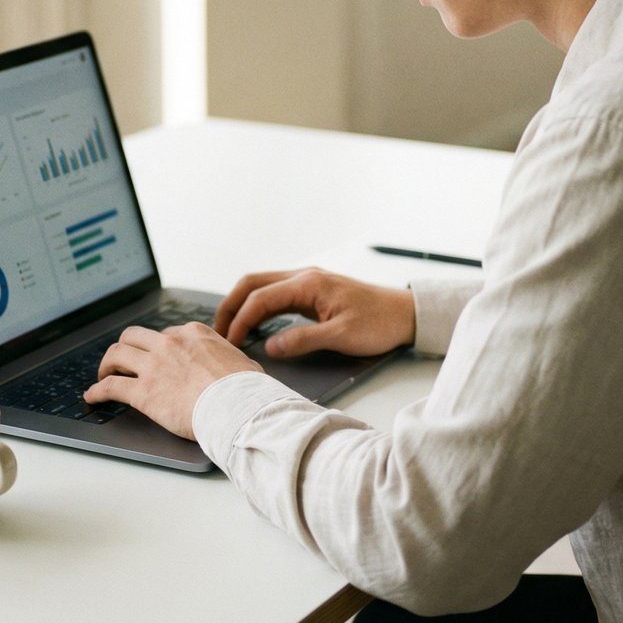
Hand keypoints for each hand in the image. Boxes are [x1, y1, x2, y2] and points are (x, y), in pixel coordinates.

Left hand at [84, 323, 261, 439]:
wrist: (238, 408)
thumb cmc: (246, 389)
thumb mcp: (242, 361)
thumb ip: (228, 358)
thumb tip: (235, 364)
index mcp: (193, 333)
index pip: (165, 334)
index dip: (156, 347)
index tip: (153, 357)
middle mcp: (170, 344)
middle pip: (134, 336)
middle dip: (125, 347)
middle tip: (122, 360)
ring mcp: (154, 366)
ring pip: (117, 354)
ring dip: (107, 364)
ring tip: (103, 374)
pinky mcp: (143, 392)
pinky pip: (111, 387)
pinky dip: (97, 391)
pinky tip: (93, 396)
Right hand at [215, 267, 414, 358]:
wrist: (405, 314)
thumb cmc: (379, 323)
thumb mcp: (342, 337)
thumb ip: (303, 340)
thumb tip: (269, 346)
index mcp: (308, 284)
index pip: (260, 299)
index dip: (240, 321)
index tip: (230, 344)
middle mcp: (304, 276)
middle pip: (252, 283)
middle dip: (231, 305)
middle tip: (217, 332)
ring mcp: (307, 281)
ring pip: (261, 286)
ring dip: (243, 304)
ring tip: (230, 330)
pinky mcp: (312, 291)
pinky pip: (275, 293)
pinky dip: (258, 306)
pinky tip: (255, 325)